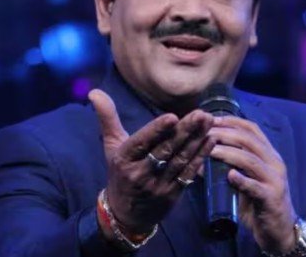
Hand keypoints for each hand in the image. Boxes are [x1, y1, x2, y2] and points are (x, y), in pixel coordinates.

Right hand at [89, 89, 215, 233]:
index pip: (142, 142)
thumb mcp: (111, 145)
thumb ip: (107, 118)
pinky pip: (189, 173)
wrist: (125, 214)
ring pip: (180, 160)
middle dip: (185, 131)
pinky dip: (201, 156)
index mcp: (124, 159)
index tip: (172, 116)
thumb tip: (94, 92)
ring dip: (196, 140)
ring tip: (209, 122)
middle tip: (201, 114)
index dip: (157, 130)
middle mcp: (140, 173)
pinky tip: (210, 141)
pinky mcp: (173, 194)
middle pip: (165, 149)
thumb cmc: (120, 172)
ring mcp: (158, 185)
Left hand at [209, 116, 296, 253]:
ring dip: (228, 153)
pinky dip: (242, 180)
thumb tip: (200, 158)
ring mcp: (275, 180)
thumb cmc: (259, 204)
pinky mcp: (272, 198)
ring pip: (250, 161)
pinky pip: (256, 187)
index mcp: (269, 155)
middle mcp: (275, 163)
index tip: (211, 119)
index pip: (252, 129)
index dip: (231, 121)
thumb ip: (229, 169)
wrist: (280, 232)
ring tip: (210, 151)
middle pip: (249, 141)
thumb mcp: (246, 182)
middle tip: (205, 133)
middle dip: (225, 134)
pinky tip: (229, 176)